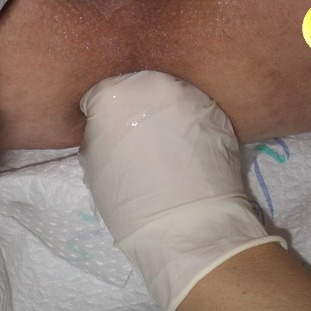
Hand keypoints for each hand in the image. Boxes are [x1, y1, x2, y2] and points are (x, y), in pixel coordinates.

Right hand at [79, 71, 285, 310]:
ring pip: (168, 96)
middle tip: (135, 138)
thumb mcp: (93, 164)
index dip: (99, 117)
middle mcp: (153, 82)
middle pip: (136, 88)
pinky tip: (188, 149)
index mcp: (114, 93)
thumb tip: (107, 124)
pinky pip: (194, 111)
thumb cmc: (129, 202)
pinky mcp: (217, 111)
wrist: (188, 227)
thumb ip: (98, 131)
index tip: (105, 135)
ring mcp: (190, 93)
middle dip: (133, 108)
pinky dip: (188, 124)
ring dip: (163, 112)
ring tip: (165, 144)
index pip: (97, 95)